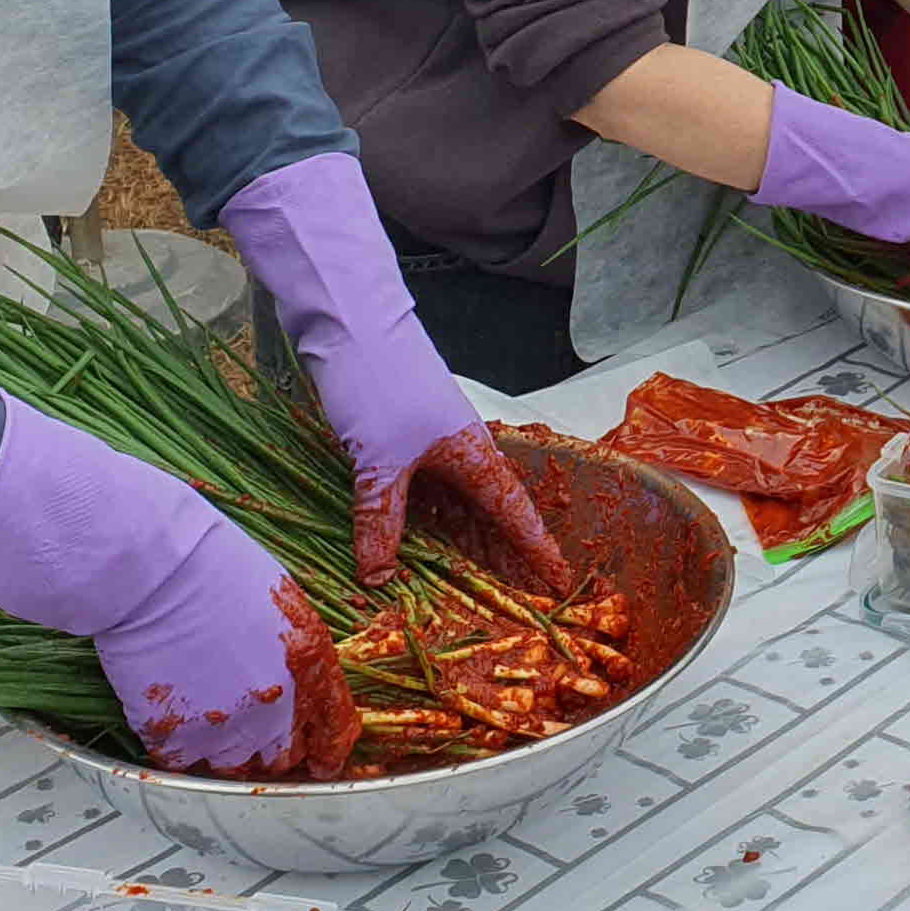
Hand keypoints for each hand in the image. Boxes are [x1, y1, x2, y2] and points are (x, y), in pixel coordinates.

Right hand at [0, 401, 358, 777]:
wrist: (152, 568)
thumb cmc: (212, 564)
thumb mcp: (281, 600)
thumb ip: (296, 649)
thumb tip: (296, 674)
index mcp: (309, 666)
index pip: (333, 730)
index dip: (327, 749)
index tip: (320, 760)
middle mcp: (275, 704)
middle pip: (284, 759)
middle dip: (272, 753)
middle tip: (251, 738)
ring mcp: (224, 725)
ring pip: (234, 770)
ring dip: (224, 756)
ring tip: (206, 729)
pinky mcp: (174, 735)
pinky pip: (183, 764)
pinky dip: (179, 750)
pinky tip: (172, 724)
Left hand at [222, 153, 570, 590]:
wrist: (350, 322)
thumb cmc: (379, 385)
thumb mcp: (379, 463)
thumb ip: (381, 521)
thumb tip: (379, 579)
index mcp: (471, 454)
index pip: (514, 513)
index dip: (535, 548)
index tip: (558, 580)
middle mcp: (460, 448)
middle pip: (493, 509)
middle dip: (508, 550)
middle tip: (525, 589)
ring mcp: (432, 439)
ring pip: (458, 499)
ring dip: (466, 536)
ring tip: (477, 573)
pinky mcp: (402, 432)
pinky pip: (427, 487)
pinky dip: (427, 516)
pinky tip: (415, 534)